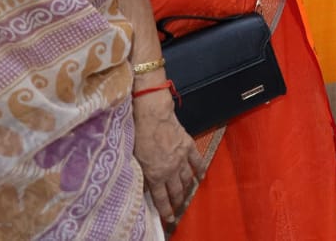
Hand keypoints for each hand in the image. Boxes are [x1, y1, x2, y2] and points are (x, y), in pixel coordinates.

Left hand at [132, 88, 201, 222]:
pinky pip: (198, 161)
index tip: (170, 219)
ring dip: (187, 189)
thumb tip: (144, 185)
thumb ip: (142, 174)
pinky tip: (201, 177)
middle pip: (176, 191)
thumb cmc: (139, 135)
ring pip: (187, 179)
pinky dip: (200, 170)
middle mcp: (171, 169)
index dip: (166, 211)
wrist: (153, 115)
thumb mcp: (135, 159)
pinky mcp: (188, 146)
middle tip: (178, 209)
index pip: (162, 199)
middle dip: (177, 203)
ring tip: (186, 196)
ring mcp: (182, 158)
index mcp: (156, 174)